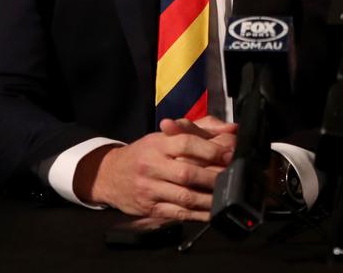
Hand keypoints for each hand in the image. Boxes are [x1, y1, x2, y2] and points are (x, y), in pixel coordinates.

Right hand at [74, 117, 238, 220]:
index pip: (186, 143)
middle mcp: (152, 166)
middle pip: (187, 173)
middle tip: (232, 177)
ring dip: (209, 199)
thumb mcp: (166, 135)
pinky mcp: (150, 208)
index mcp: (158, 144)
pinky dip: (198, 214)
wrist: (110, 174)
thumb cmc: (146, 152)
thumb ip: (200, 128)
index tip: (229, 154)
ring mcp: (150, 189)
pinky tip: (211, 212)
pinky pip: (178, 213)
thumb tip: (231, 128)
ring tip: (226, 196)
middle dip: (214, 177)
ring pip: (184, 196)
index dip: (210, 150)